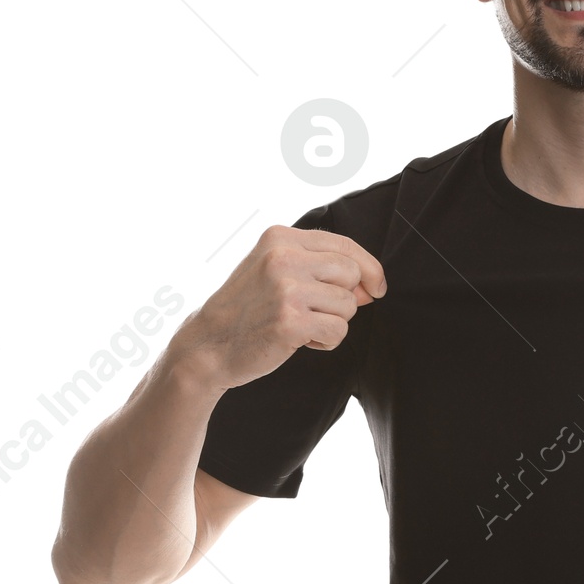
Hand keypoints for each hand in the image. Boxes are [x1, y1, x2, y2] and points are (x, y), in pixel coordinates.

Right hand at [172, 224, 385, 391]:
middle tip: (317, 311)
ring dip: (333, 322)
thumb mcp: (274, 272)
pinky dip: (326, 341)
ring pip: (348, 305)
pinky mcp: (291, 322)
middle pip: (352, 273)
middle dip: (346, 298)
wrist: (207, 345)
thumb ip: (321, 270)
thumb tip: (371, 287)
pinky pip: (338, 331)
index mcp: (280, 238)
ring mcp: (286, 289)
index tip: (376, 287)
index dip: (369, 268)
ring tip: (302, 325)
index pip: (344, 245)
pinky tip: (300, 340)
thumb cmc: (245, 310)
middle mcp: (283, 258)